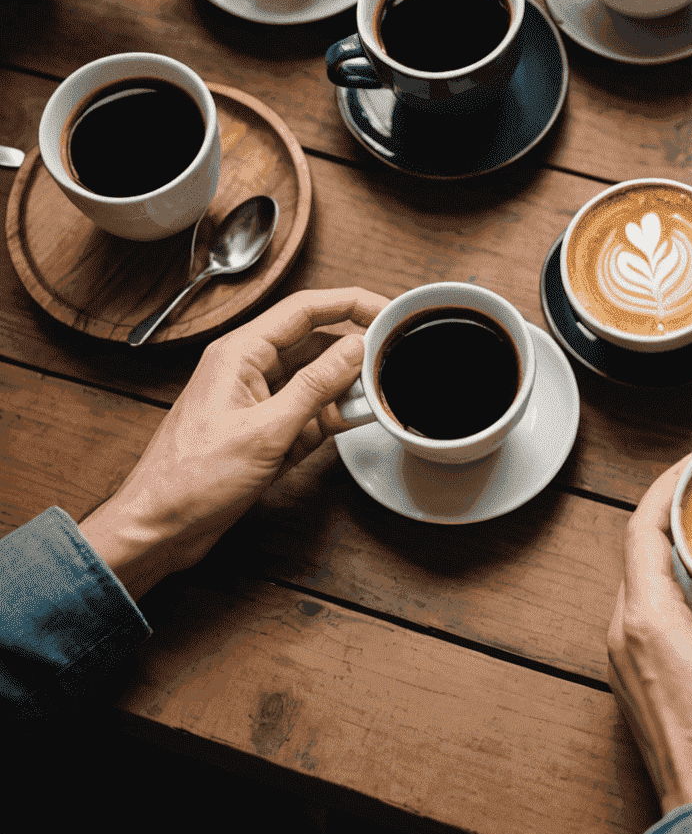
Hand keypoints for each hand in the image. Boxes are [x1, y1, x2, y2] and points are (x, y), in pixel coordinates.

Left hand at [79, 288, 386, 598]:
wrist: (158, 530)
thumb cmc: (192, 480)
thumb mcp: (266, 431)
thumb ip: (316, 386)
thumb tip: (356, 348)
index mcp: (240, 354)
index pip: (305, 309)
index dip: (351, 303)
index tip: (389, 310)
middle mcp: (249, 369)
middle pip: (314, 342)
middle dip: (353, 351)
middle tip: (392, 358)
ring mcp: (256, 400)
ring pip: (314, 379)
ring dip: (344, 389)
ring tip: (373, 397)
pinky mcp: (262, 429)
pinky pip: (307, 411)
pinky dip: (329, 417)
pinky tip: (349, 422)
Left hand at [607, 459, 691, 812]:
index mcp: (646, 621)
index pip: (642, 530)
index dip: (667, 488)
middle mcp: (626, 632)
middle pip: (642, 550)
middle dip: (676, 514)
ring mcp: (629, 657)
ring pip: (646, 582)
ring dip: (679, 553)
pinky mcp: (642, 675)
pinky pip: (653, 612)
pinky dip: (682, 589)